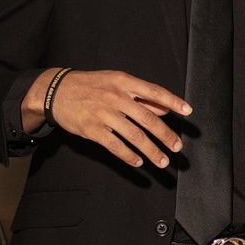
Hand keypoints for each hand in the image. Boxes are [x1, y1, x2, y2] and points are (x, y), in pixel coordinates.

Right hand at [25, 68, 188, 167]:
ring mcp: (103, 114)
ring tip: (162, 161)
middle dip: (165, 135)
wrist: (56, 90)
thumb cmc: (91, 86)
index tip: (188, 111)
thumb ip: (141, 95)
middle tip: (177, 147)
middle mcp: (115, 97)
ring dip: (151, 151)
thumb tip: (165, 108)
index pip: (154, 91)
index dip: (173, 101)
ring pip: (134, 136)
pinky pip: (114, 146)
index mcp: (124, 82)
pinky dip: (128, 156)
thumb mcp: (116, 82)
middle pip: (147, 119)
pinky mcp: (91, 129)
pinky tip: (138, 162)